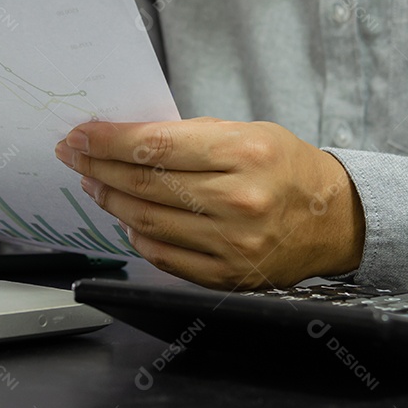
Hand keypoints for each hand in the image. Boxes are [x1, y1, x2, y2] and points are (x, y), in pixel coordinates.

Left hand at [54, 118, 364, 290]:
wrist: (333, 219)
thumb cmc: (286, 167)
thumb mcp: (247, 132)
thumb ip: (189, 136)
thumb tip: (124, 139)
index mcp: (245, 154)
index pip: (155, 146)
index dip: (107, 141)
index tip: (78, 135)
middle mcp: (239, 201)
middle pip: (144, 186)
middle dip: (97, 167)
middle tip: (74, 156)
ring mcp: (233, 244)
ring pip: (146, 222)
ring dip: (110, 200)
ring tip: (94, 183)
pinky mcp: (228, 276)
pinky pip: (164, 256)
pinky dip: (137, 235)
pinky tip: (126, 218)